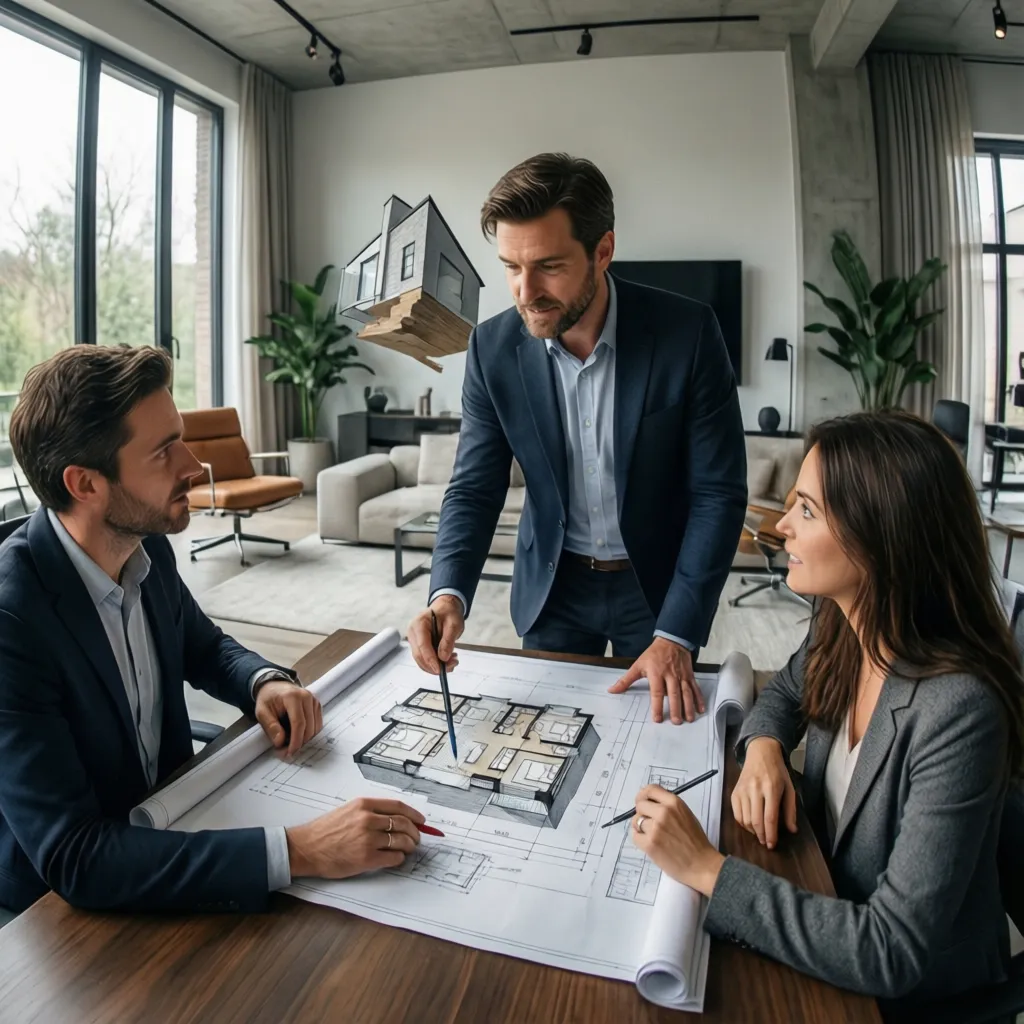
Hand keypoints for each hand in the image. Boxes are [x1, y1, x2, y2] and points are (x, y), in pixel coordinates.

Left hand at [254, 680, 322, 758]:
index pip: (299, 723)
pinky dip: (309, 734)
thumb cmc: (268, 699)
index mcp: (292, 696)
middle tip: (287, 752)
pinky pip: (317, 725)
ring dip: (305, 740)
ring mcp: (314, 700)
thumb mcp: (261, 712)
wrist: (275, 686)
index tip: (290, 753)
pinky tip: (298, 736)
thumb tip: (280, 742)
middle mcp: (307, 697)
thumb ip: (270, 726)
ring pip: (315, 728)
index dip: (296, 740)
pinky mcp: (317, 705)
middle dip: (300, 743)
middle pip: (309, 727)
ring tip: (291, 744)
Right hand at [286, 797, 424, 878]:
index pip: (398, 807)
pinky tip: (396, 858)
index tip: (421, 821)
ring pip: (401, 841)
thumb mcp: (348, 810)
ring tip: (408, 849)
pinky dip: (399, 858)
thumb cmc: (325, 830)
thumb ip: (371, 812)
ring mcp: (368, 839)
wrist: (306, 848)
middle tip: (417, 838)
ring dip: (409, 846)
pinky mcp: (366, 858)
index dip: (414, 814)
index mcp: (364, 805)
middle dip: (415, 832)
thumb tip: (396, 818)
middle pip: (403, 823)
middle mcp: (368, 819)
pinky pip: (393, 858)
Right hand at [407, 595, 463, 673]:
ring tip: (453, 661)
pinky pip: (425, 658)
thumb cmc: (449, 613)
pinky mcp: (418, 645)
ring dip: (436, 665)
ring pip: (421, 660)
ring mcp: (414, 639)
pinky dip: (435, 662)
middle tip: (451, 666)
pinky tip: (448, 660)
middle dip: (434, 665)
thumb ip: (448, 641)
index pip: (422, 645)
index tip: (439, 669)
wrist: (446, 608)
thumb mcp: (454, 624)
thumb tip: (443, 658)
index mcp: (419, 623)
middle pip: (419, 655)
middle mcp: (413, 632)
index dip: (430, 659)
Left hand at [608, 638, 704, 723]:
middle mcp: (670, 675)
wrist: (671, 640)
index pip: (657, 692)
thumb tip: (612, 690)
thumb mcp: (638, 665)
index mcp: (656, 673)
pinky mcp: (689, 675)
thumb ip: (625, 680)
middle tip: (676, 722)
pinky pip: (695, 688)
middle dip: (676, 709)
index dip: (657, 706)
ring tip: (689, 719)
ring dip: (688, 706)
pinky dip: (699, 699)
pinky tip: (700, 709)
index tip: (657, 718)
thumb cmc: (653, 654)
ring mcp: (681, 676)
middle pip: (674, 694)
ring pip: (686, 693)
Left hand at [631, 785, 724, 896]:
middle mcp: (663, 812)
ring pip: (636, 821)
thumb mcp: (685, 814)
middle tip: (650, 823)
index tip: (643, 801)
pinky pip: (635, 836)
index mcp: (674, 803)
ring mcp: (655, 828)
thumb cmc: (696, 841)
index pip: (650, 789)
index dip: (643, 795)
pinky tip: (651, 844)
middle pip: (640, 805)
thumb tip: (650, 802)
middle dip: (642, 813)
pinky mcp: (649, 844)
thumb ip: (668, 806)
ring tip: (653, 836)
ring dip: (641, 828)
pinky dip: (640, 840)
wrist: (701, 865)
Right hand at [731, 736, 797, 848]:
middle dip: (762, 836)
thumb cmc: (777, 772)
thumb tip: (792, 830)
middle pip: (756, 821)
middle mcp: (755, 789)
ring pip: (745, 819)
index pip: (770, 817)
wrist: (760, 753)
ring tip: (760, 834)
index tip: (772, 845)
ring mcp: (743, 790)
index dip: (771, 834)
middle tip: (766, 843)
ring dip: (753, 832)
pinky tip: (751, 826)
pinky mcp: (735, 792)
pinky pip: (737, 814)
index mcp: (772, 788)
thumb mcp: (790, 788)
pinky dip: (743, 824)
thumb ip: (790, 810)